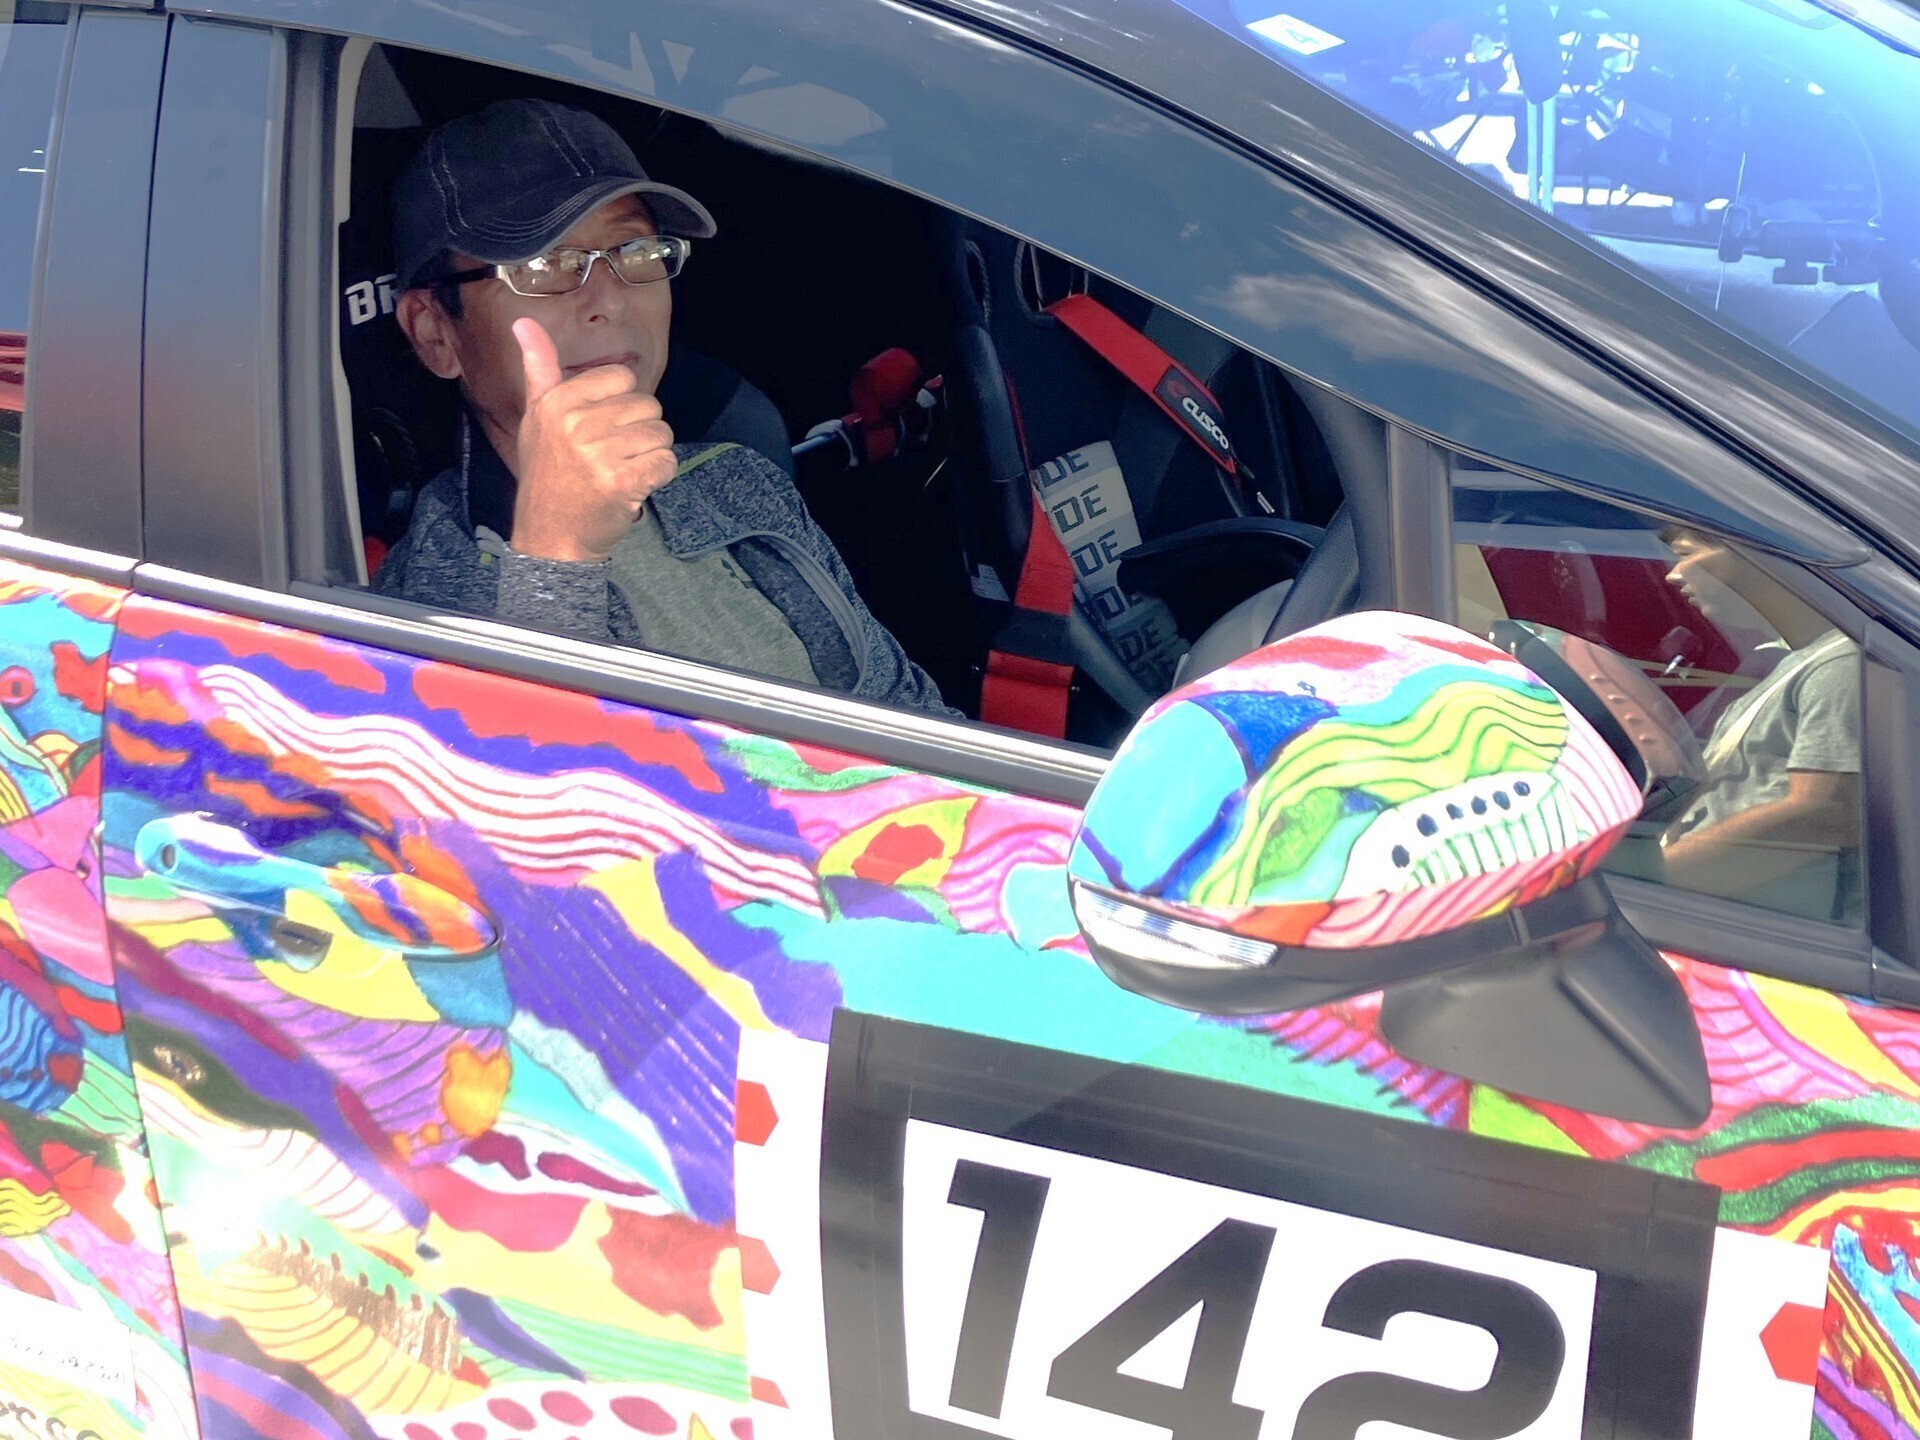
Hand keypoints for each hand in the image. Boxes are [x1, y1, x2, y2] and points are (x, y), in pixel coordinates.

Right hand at [509, 317, 676, 562]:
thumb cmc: (547, 474)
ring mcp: (599, 455)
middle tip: (614, 454)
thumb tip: (523, 321)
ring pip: (661, 433)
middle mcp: (576, 424)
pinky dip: (658, 475)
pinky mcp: (622, 483)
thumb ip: (539, 368)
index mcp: (558, 402)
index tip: (602, 426)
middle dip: (640, 430)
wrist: (550, 536)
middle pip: (648, 405)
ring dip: (650, 454)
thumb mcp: (536, 417)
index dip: (622, 403)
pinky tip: (634, 485)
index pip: (623, 378)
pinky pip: (666, 462)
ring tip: (622, 469)